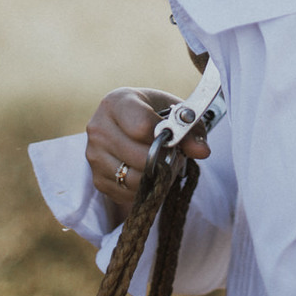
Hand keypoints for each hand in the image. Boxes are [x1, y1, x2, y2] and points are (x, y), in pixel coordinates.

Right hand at [86, 88, 211, 212]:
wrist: (127, 124)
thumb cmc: (153, 113)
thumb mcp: (175, 112)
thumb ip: (191, 129)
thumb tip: (202, 151)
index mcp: (116, 102)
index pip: (141, 126)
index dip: (165, 137)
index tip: (176, 139)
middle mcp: (98, 128)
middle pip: (139, 157)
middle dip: (164, 160)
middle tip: (174, 155)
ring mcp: (94, 155)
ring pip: (134, 179)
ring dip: (156, 177)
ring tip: (163, 164)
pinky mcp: (97, 179)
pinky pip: (127, 193)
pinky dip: (144, 188)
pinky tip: (149, 173)